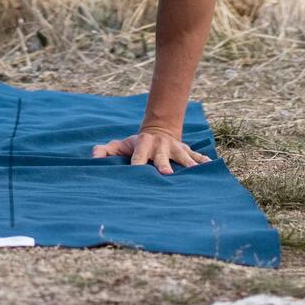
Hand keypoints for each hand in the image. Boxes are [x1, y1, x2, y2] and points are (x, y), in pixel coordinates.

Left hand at [91, 125, 209, 173]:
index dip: (137, 164)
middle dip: (164, 165)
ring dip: (189, 164)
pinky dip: (204, 161)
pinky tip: (211, 167)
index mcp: (143, 145)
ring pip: (183, 156)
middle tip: (167, 174)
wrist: (158, 130)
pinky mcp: (187, 151)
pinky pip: (197, 156)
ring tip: (196, 173)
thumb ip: (105, 151)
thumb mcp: (120, 145)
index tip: (136, 172)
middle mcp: (160, 147)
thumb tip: (93, 158)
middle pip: (162, 157)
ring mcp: (175, 148)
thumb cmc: (136, 144)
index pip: (138, 156)